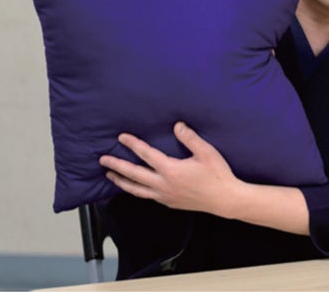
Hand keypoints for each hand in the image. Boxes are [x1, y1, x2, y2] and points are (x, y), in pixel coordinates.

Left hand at [99, 122, 240, 215]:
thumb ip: (190, 138)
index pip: (146, 155)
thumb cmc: (217, 174)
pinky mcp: (169, 203)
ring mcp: (165, 196)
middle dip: (117, 166)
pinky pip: (147, 196)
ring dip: (121, 182)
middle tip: (103, 160)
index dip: (133, 144)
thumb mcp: (206, 152)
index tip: (121, 137)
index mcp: (171, 170)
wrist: (225, 199)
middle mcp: (164, 185)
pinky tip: (134, 187)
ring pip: (137, 190)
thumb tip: (177, 125)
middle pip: (134, 175)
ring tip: (110, 176)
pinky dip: (136, 190)